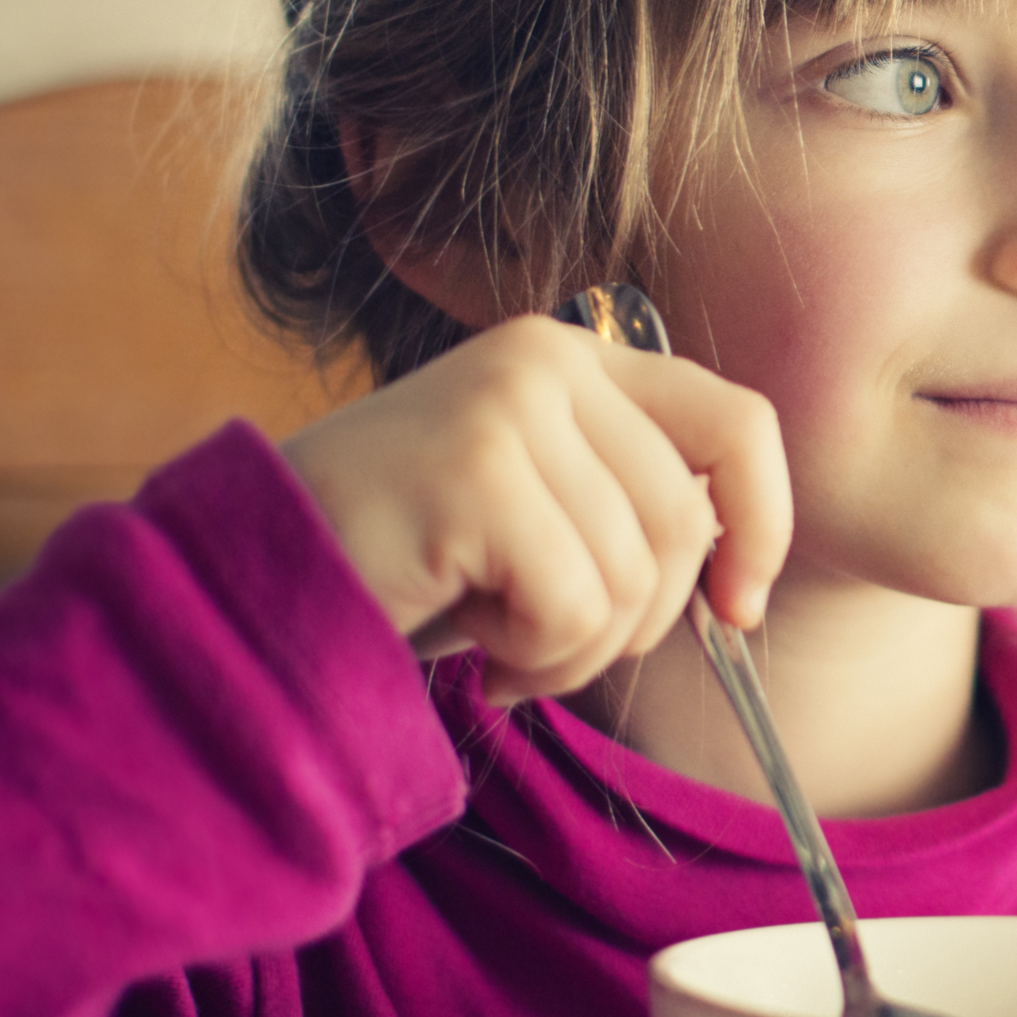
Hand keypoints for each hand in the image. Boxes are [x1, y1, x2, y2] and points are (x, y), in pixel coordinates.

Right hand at [280, 316, 791, 702]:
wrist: (252, 580)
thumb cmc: (404, 562)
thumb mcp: (541, 510)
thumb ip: (633, 503)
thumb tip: (743, 572)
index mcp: (574, 357)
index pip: (737, 421)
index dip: (764, 523)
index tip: (740, 608)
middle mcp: (544, 360)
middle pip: (687, 521)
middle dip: (638, 620)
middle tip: (547, 641)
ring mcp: (506, 407)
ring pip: (634, 576)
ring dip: (574, 649)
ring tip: (494, 637)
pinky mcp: (473, 472)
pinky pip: (575, 607)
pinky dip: (534, 658)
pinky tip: (471, 644)